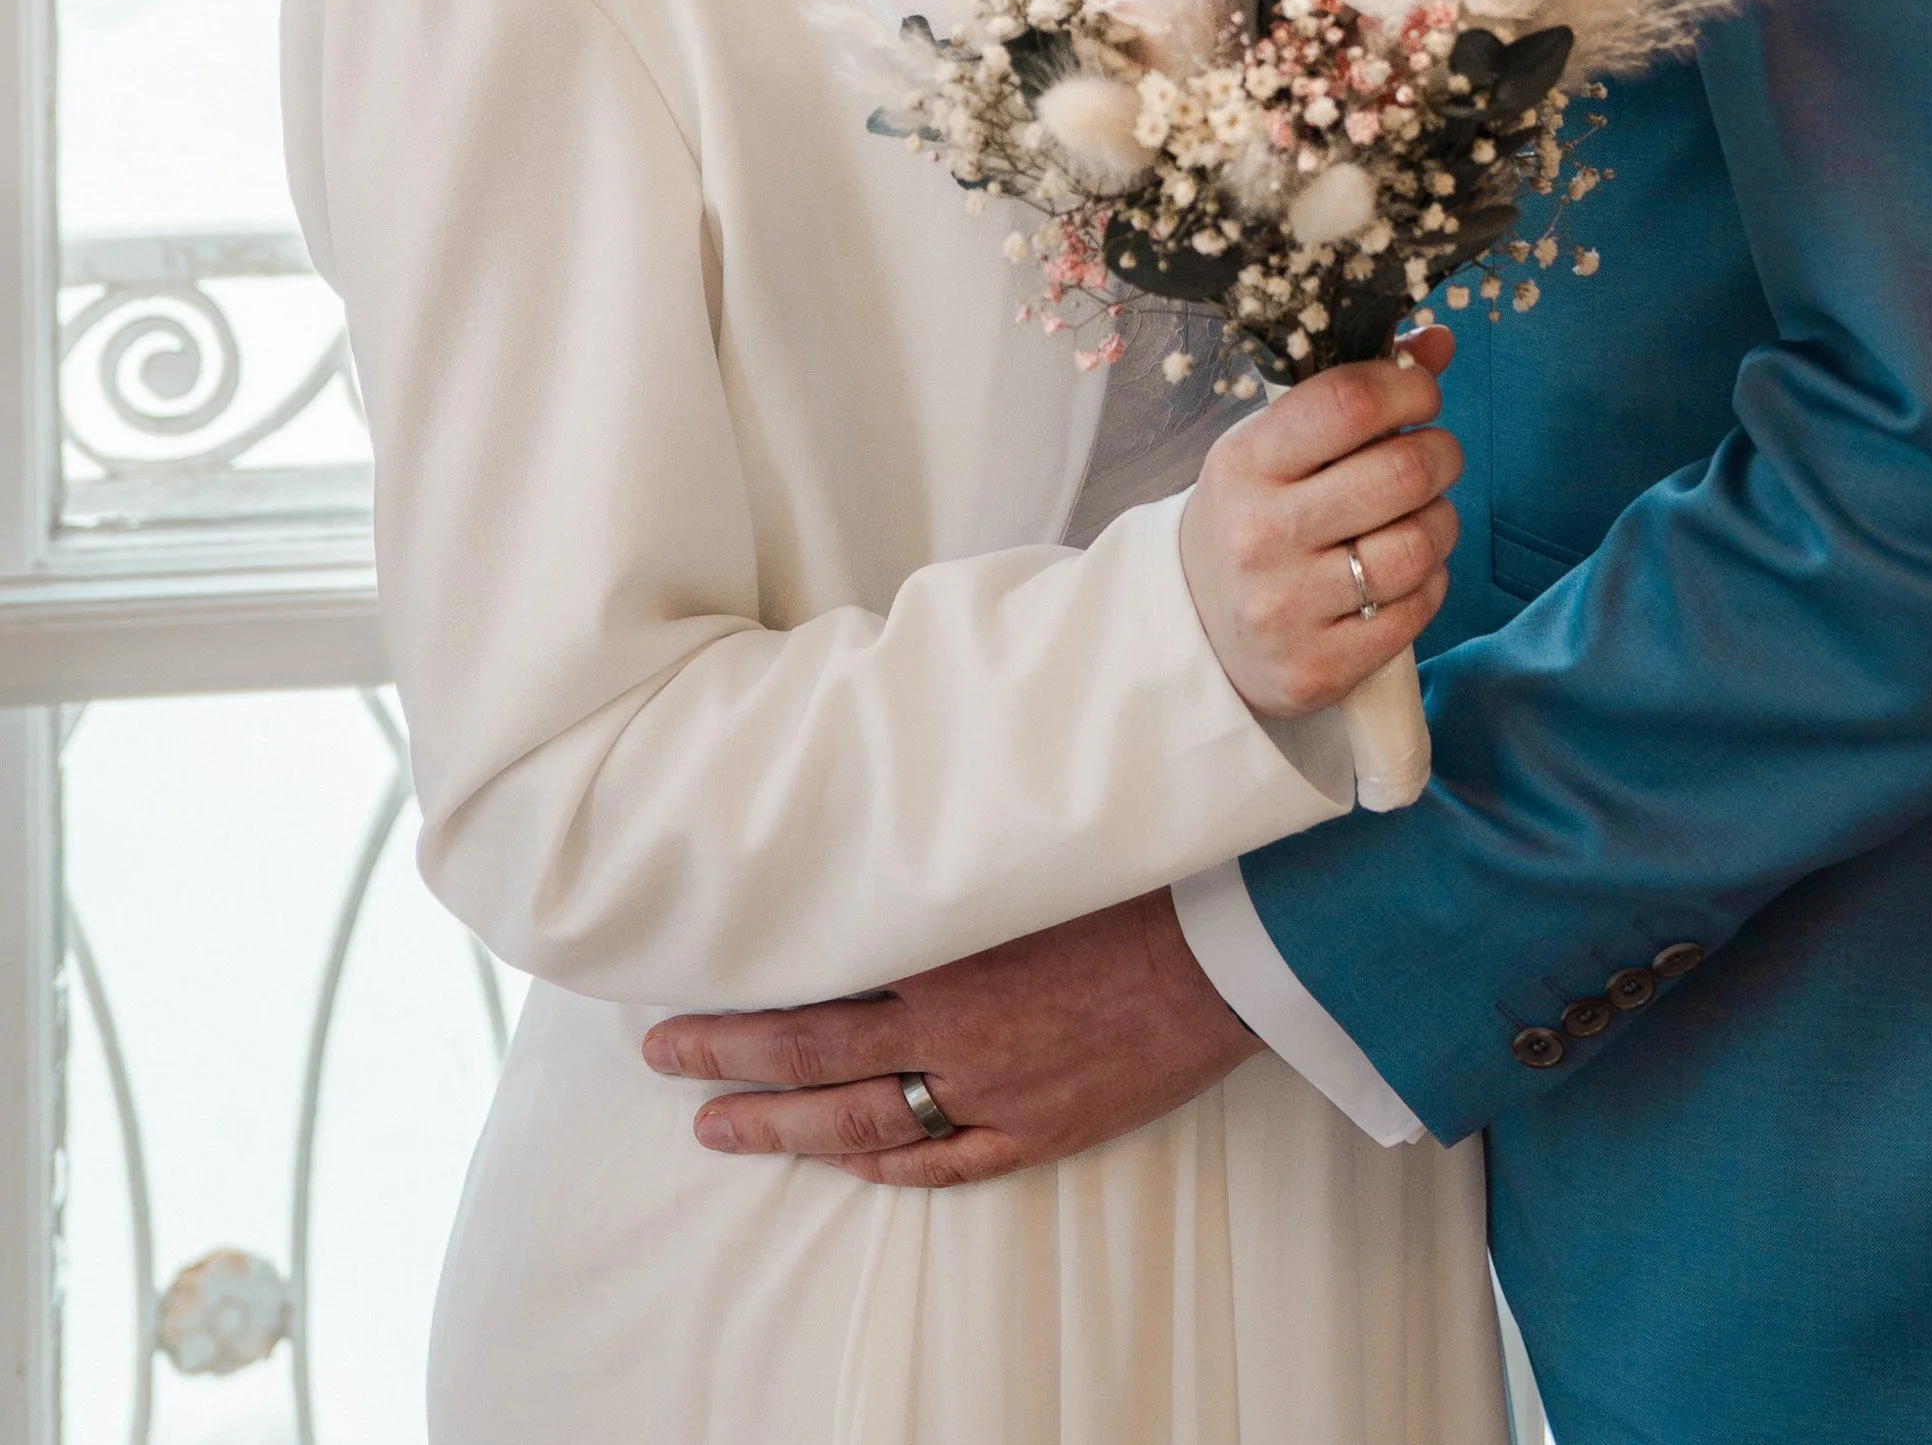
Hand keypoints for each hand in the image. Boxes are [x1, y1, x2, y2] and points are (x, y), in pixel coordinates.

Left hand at [643, 888, 1257, 1186]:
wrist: (1239, 938)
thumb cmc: (1141, 863)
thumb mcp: (1028, 832)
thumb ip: (948, 831)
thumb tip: (880, 793)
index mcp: (946, 951)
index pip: (812, 986)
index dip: (740, 999)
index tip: (678, 993)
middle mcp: (957, 1030)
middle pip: (815, 1057)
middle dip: (730, 1062)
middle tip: (663, 1060)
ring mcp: (999, 1088)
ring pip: (867, 1123)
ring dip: (787, 1130)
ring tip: (719, 1130)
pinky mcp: (1048, 1125)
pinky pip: (951, 1161)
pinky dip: (892, 1167)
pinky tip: (852, 1164)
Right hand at [1177, 325, 1459, 718]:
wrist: (1193, 626)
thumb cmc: (1252, 514)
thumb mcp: (1277, 445)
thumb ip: (1354, 390)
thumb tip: (1440, 342)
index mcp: (1244, 463)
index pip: (1347, 402)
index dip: (1408, 386)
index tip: (1422, 392)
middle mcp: (1261, 535)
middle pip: (1400, 474)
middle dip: (1441, 453)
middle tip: (1436, 455)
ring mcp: (1289, 607)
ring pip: (1419, 545)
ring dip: (1442, 520)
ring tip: (1423, 515)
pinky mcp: (1319, 666)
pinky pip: (1417, 609)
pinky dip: (1430, 582)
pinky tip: (1404, 572)